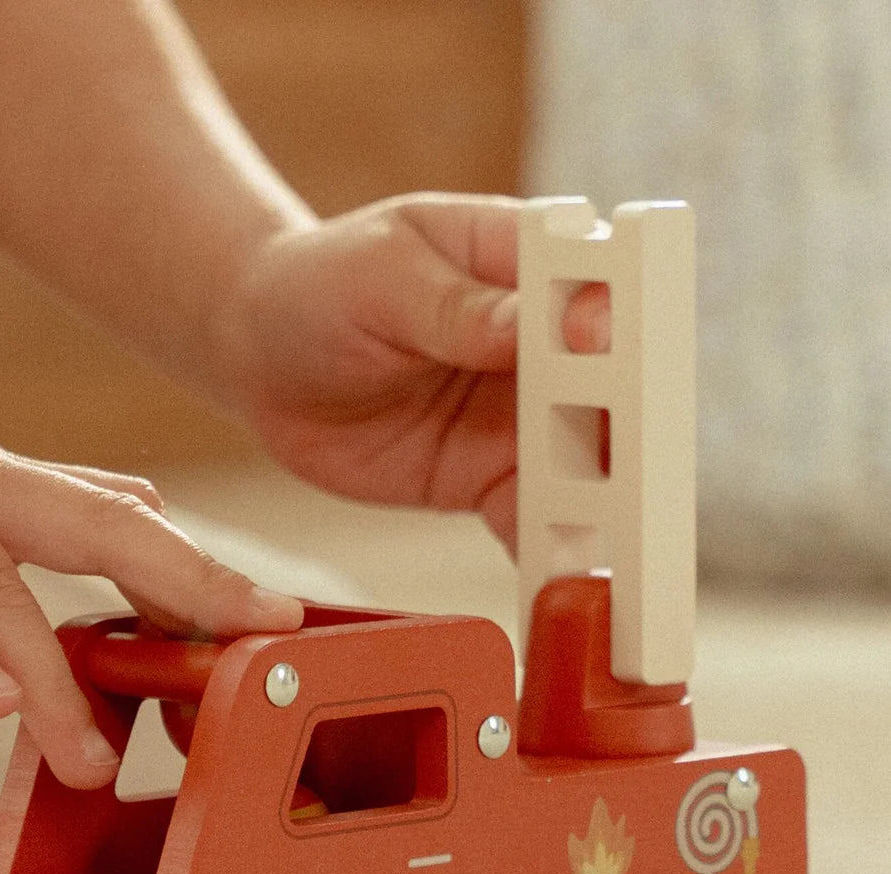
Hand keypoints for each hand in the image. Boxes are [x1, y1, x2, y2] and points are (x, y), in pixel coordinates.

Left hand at [215, 194, 608, 552]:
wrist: (261, 358)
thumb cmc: (320, 287)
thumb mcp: (381, 280)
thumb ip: (459, 307)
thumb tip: (541, 325)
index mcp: (526, 260)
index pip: (595, 284)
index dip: (608, 317)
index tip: (597, 348)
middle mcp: (543, 341)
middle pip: (614, 385)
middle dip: (632, 428)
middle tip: (640, 474)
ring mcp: (521, 414)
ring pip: (585, 461)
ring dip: (606, 502)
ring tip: (624, 548)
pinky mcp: (490, 477)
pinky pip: (535, 517)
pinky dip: (552, 551)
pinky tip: (567, 586)